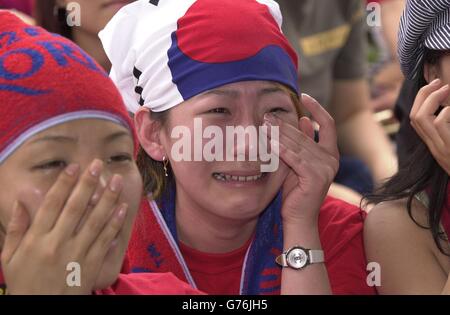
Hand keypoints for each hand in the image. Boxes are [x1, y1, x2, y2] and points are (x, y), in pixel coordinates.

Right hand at [1, 160, 127, 294]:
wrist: (41, 311)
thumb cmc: (24, 283)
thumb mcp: (9, 258)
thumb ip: (16, 228)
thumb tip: (21, 200)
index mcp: (37, 239)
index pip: (51, 204)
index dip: (64, 183)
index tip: (74, 166)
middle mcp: (57, 244)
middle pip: (76, 208)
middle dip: (88, 183)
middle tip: (97, 164)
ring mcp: (76, 255)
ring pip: (95, 221)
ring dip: (108, 199)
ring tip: (116, 181)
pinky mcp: (91, 265)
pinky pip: (105, 241)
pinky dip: (115, 224)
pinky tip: (122, 209)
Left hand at [264, 94, 338, 225]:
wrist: (298, 219)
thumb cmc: (296, 192)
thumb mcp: (299, 163)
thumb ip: (302, 143)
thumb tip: (304, 120)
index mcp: (330, 154)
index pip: (328, 124)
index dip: (317, 108)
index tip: (304, 96)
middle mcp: (332, 159)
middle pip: (307, 133)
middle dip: (285, 124)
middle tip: (268, 115)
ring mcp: (326, 168)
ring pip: (299, 144)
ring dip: (280, 133)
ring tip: (264, 123)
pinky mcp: (316, 177)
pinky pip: (294, 157)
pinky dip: (280, 148)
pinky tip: (268, 141)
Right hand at [410, 79, 449, 174]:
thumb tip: (449, 111)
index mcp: (436, 146)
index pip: (415, 121)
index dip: (420, 101)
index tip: (434, 88)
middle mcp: (435, 148)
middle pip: (414, 117)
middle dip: (423, 95)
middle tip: (438, 83)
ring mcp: (441, 149)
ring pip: (421, 118)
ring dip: (432, 99)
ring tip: (446, 89)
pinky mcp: (449, 148)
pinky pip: (439, 122)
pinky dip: (447, 110)